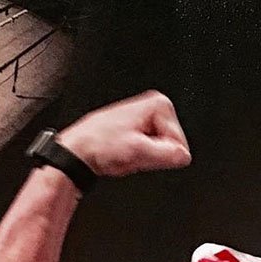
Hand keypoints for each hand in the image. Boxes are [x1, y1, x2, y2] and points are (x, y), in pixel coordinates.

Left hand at [56, 91, 190, 176]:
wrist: (77, 151)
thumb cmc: (98, 144)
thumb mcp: (138, 151)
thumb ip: (166, 155)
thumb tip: (183, 157)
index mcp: (158, 105)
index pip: (179, 140)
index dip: (162, 151)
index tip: (142, 150)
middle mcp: (153, 107)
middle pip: (172, 143)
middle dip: (154, 153)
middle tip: (133, 153)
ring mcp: (146, 118)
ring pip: (162, 148)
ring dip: (146, 155)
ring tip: (127, 153)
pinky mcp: (139, 129)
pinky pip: (152, 149)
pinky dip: (140, 155)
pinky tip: (126, 153)